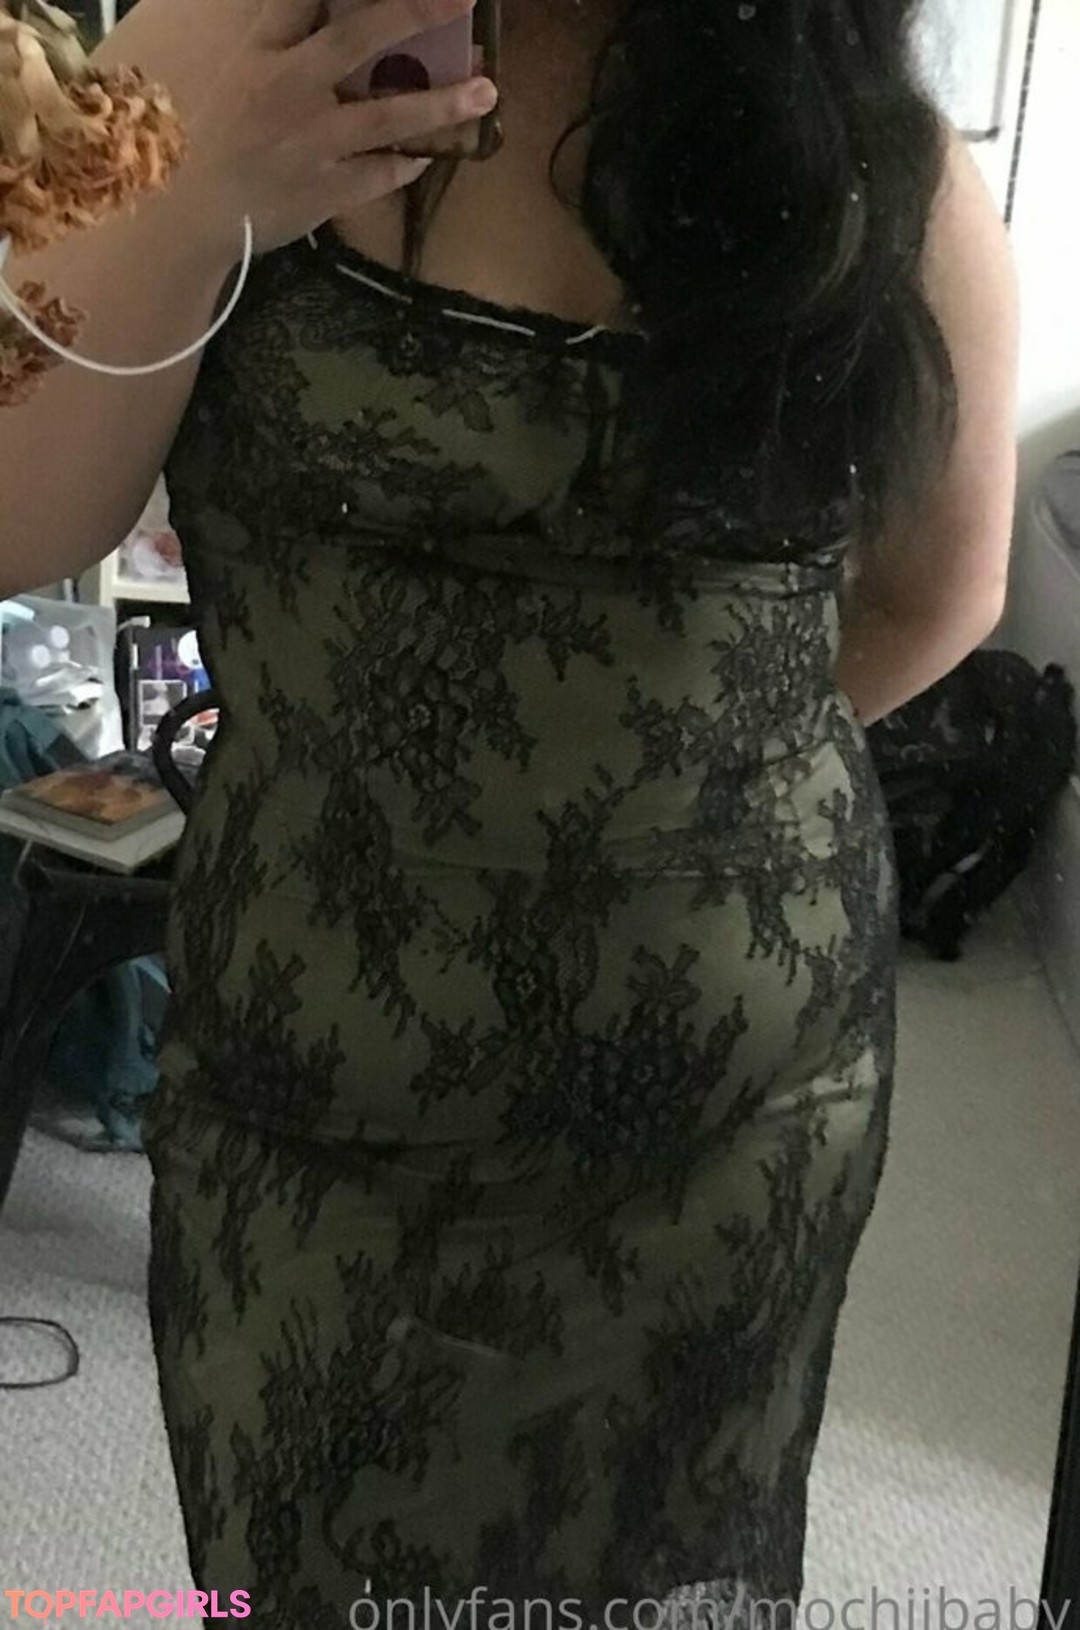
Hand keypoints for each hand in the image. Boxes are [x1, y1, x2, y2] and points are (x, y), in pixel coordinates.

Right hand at [167, 0, 497, 259]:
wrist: (180, 217)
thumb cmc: (199, 142)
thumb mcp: (233, 76)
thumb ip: (280, 41)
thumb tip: (318, 20)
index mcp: (261, 53)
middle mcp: (289, 88)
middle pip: (359, 37)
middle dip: (414, 11)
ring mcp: (311, 143)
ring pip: (388, 116)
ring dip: (442, 102)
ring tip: (486, 91)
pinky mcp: (323, 191)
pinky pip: (379, 174)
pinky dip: (407, 165)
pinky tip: (429, 156)